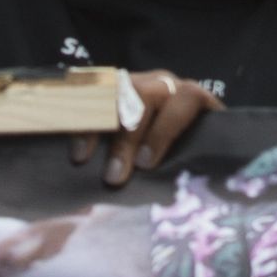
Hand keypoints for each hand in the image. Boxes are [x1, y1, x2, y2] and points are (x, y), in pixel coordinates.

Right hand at [76, 69, 221, 186]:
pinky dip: (80, 118)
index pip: (184, 101)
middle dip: (127, 138)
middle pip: (144, 97)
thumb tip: (203, 196)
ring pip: (114, 92)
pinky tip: (73, 145)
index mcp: (191, 97)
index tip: (145, 164)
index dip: (164, 131)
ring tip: (84, 159)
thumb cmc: (186, 145)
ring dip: (97, 126)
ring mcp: (135, 80)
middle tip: (114, 175)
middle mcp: (163, 83)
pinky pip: (89, 94)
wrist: (174, 124)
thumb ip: (195, 162)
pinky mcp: (108, 86)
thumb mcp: (197, 150)